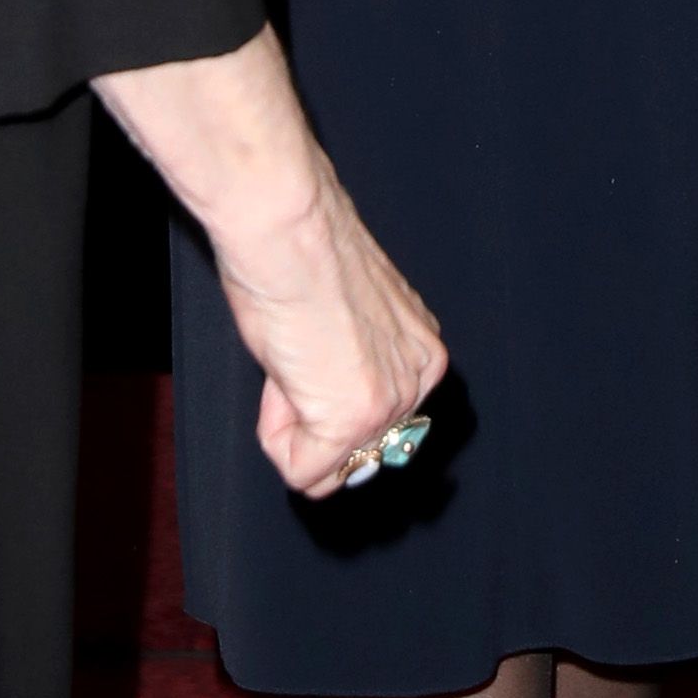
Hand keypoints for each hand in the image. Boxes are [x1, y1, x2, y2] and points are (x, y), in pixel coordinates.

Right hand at [94, 27, 447, 494]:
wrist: (288, 226)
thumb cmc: (301, 252)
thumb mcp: (349, 321)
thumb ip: (355, 365)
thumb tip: (330, 399)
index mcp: (422, 355)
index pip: (370, 424)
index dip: (320, 392)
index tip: (312, 342)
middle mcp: (419, 382)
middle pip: (349, 452)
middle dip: (310, 414)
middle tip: (298, 351)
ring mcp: (390, 405)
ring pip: (323, 465)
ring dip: (293, 421)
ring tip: (293, 355)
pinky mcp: (354, 421)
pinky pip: (302, 472)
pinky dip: (276, 432)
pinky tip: (285, 372)